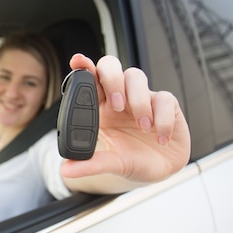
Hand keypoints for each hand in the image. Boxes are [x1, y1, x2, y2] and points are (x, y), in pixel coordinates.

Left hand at [61, 54, 190, 185]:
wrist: (159, 172)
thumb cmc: (131, 160)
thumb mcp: (111, 164)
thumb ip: (90, 164)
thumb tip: (66, 170)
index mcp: (101, 107)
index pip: (90, 80)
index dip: (84, 67)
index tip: (77, 61)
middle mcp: (120, 97)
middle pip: (111, 67)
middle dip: (112, 79)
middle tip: (117, 105)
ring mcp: (143, 98)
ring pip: (136, 77)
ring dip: (138, 101)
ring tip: (142, 127)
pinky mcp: (166, 105)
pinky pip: (164, 98)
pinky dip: (162, 119)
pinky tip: (160, 138)